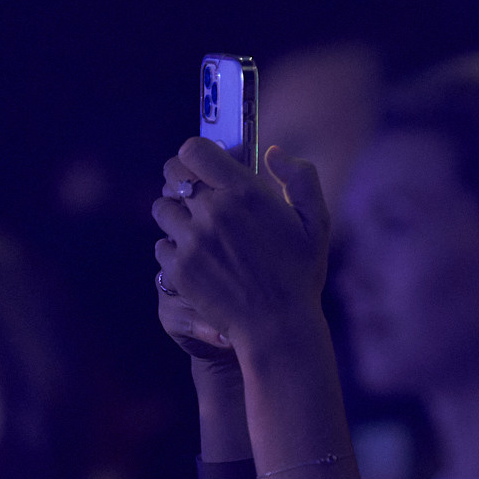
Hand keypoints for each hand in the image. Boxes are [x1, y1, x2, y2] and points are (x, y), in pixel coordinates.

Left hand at [151, 140, 329, 356]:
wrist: (278, 327)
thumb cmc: (300, 273)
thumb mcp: (316, 221)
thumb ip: (300, 177)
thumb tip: (272, 152)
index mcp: (244, 192)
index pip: (193, 150)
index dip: (195, 154)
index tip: (203, 165)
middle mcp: (214, 212)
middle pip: (172, 176)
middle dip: (181, 181)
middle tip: (194, 194)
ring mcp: (193, 242)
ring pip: (162, 209)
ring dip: (176, 215)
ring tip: (196, 229)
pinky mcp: (179, 269)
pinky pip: (162, 245)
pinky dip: (175, 249)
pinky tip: (197, 259)